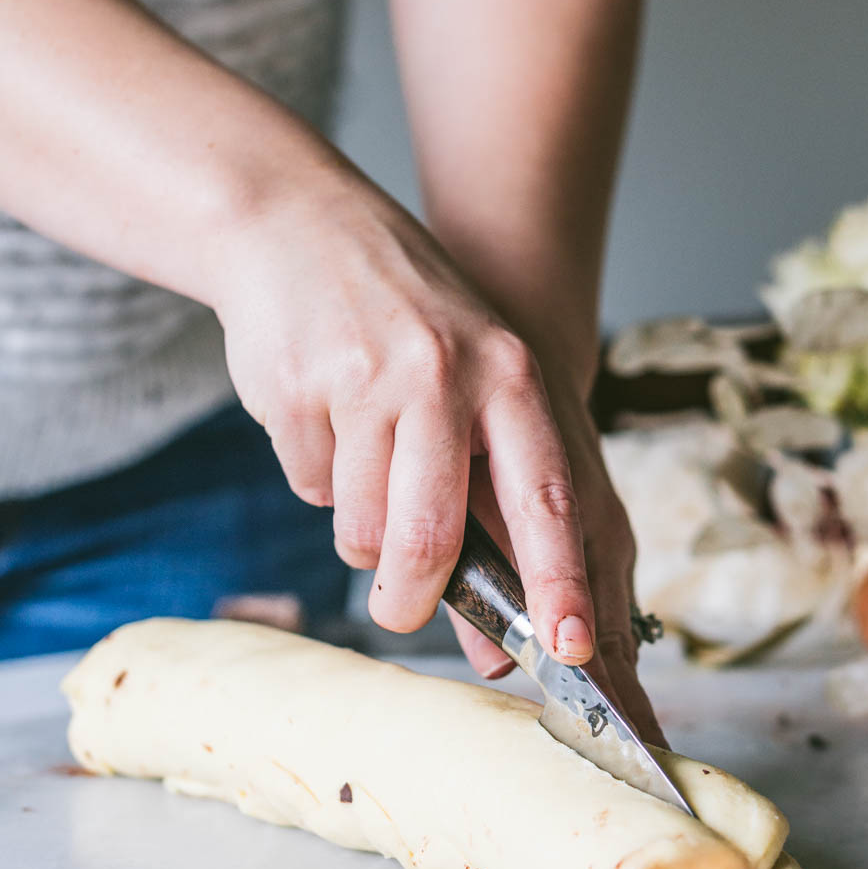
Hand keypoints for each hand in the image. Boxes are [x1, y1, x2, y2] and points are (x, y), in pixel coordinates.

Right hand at [211, 167, 660, 737]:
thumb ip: (499, 470)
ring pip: (360, 525)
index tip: (574, 649)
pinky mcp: (295, 389)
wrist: (293, 219)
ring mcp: (364, 380)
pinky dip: (314, 477)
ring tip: (360, 465)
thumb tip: (512, 606)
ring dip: (356, 529)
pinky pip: (307, 487)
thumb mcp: (475, 366)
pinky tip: (321, 418)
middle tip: (399, 610)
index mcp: (509, 374)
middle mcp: (443, 375)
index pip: (548, 498)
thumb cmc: (405, 312)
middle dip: (411, 596)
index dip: (562, 583)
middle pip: (429, 537)